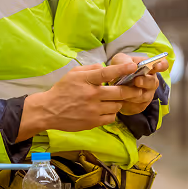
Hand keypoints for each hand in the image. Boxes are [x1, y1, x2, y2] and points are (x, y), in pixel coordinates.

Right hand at [19, 63, 142, 138]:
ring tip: (115, 99)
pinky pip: (111, 117)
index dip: (122, 69)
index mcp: (86, 80)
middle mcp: (91, 95)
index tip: (133, 66)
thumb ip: (91, 69)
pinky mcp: (93, 122)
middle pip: (119, 92)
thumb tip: (106, 67)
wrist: (49, 110)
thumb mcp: (73, 74)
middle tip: (138, 89)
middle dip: (132, 90)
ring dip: (119, 102)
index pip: (107, 73)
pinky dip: (112, 113)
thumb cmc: (62, 90)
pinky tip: (107, 109)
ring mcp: (93, 110)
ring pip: (117, 106)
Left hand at [108, 53, 169, 115]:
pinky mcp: (141, 105)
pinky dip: (129, 103)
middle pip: (154, 82)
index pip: (162, 65)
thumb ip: (125, 61)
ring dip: (135, 93)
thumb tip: (133, 66)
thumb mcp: (120, 60)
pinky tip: (121, 99)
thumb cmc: (120, 69)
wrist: (112, 85)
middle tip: (137, 81)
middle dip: (145, 82)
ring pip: (145, 96)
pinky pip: (138, 105)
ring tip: (124, 90)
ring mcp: (148, 93)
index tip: (157, 66)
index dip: (162, 65)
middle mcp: (151, 80)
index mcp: (149, 67)